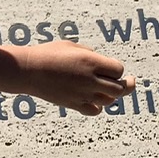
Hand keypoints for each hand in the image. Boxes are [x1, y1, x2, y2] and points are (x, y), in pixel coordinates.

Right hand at [19, 40, 135, 115]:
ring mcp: (82, 94)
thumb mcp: (72, 46)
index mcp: (91, 62)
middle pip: (119, 88)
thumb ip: (91, 54)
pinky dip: (99, 106)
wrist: (28, 69)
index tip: (110, 66)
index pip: (118, 70)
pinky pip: (94, 110)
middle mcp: (90, 79)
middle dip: (126, 84)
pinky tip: (96, 100)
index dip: (117, 68)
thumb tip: (102, 64)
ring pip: (109, 101)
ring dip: (112, 95)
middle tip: (130, 82)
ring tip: (110, 89)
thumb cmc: (49, 53)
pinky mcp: (73, 104)